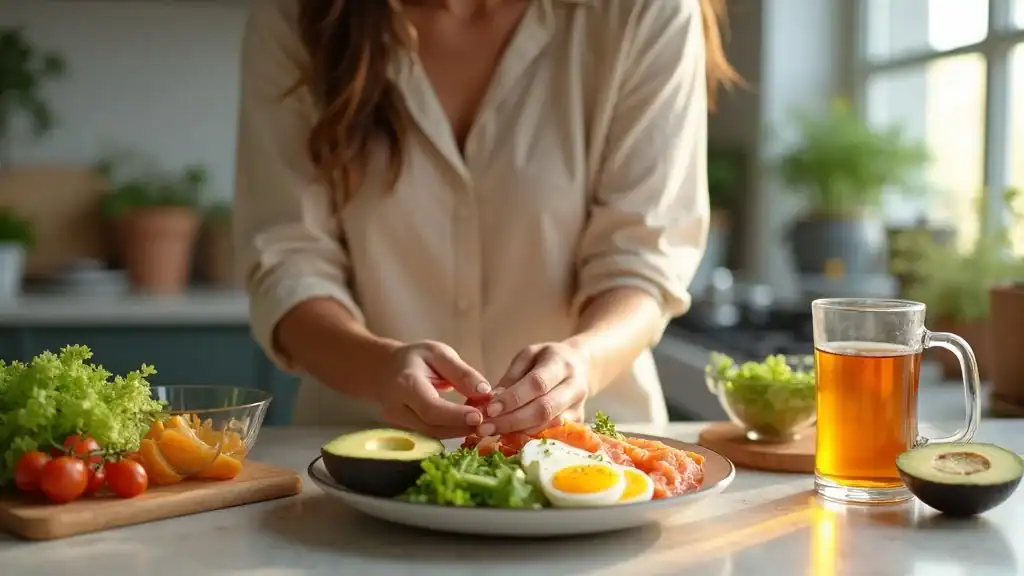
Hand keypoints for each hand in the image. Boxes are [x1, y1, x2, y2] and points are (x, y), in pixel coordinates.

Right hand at [376, 341, 490, 438]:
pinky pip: (430, 434)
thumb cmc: (414, 358)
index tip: (479, 416)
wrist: (384, 369)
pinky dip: (450, 431)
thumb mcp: (438, 353)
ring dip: (458, 431)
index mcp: (405, 384)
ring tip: (480, 422)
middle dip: (461, 426)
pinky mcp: (405, 430)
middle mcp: (397, 408)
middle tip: (486, 421)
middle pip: (431, 426)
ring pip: (432, 434)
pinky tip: (465, 424)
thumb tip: (485, 392)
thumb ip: (461, 372)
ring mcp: (399, 422)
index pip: (430, 407)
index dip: (455, 416)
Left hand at [478, 342, 589, 435]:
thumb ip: (511, 377)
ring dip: (518, 432)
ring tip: (493, 432)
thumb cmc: (547, 359)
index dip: (513, 399)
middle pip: (544, 409)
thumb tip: (491, 401)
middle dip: (512, 421)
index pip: (537, 384)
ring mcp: (579, 407)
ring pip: (549, 426)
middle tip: (485, 427)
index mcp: (560, 363)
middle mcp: (574, 386)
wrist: (581, 365)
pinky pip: (553, 435)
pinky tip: (510, 437)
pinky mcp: (577, 422)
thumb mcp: (528, 356)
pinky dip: (530, 437)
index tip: (490, 409)